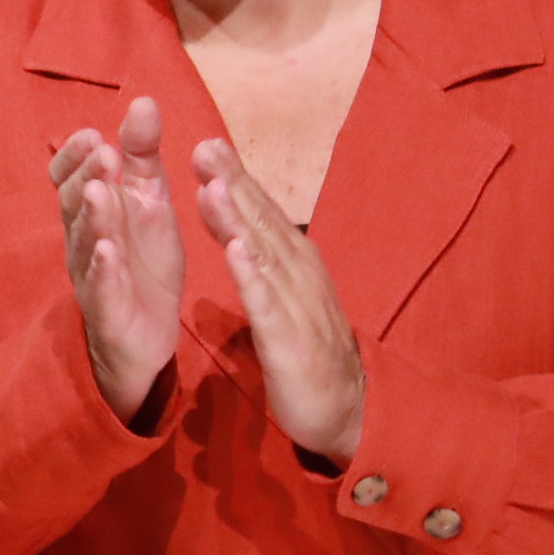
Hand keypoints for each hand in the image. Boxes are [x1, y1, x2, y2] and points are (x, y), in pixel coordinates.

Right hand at [49, 94, 184, 421]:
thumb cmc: (143, 261)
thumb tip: (143, 101)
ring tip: (102, 192)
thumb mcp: (149, 201)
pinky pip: (100, 288)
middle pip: (73, 204)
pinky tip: (108, 252)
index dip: (74, 156)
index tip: (93, 134)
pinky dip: (103, 270)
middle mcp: (84, 239)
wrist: (148, 332)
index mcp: (93, 211)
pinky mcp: (108, 309)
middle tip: (107, 155)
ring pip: (85, 243)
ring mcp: (92, 274)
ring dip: (92, 217)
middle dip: (87, 177)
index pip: (67, 178)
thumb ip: (144, 155)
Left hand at [192, 139, 366, 461]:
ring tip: (212, 184)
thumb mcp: (281, 298)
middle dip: (233, 183)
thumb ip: (262, 264)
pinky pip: (265, 302)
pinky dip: (250, 274)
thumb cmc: (308, 351)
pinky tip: (233, 249)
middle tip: (205, 146)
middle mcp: (297, 274)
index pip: (262, 214)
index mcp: (292, 264)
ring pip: (261, 253)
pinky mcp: (288, 338)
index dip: (236, 179)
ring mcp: (295, 304)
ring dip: (237, 217)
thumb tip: (239, 231)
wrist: (348, 408)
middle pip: (261, 222)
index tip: (207, 146)